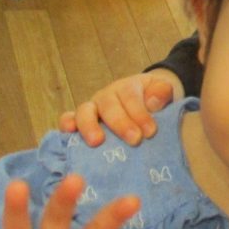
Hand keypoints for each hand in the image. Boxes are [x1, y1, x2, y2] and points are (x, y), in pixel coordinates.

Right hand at [58, 71, 183, 145]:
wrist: (142, 99)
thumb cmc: (152, 100)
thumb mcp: (162, 92)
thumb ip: (162, 93)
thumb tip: (152, 102)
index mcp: (127, 87)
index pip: (131, 97)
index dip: (140, 113)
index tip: (151, 131)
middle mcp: (107, 95)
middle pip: (109, 105)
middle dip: (121, 123)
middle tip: (134, 140)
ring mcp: (92, 107)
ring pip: (85, 111)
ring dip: (89, 126)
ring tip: (97, 142)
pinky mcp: (80, 120)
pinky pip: (68, 118)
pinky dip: (66, 123)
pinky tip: (68, 133)